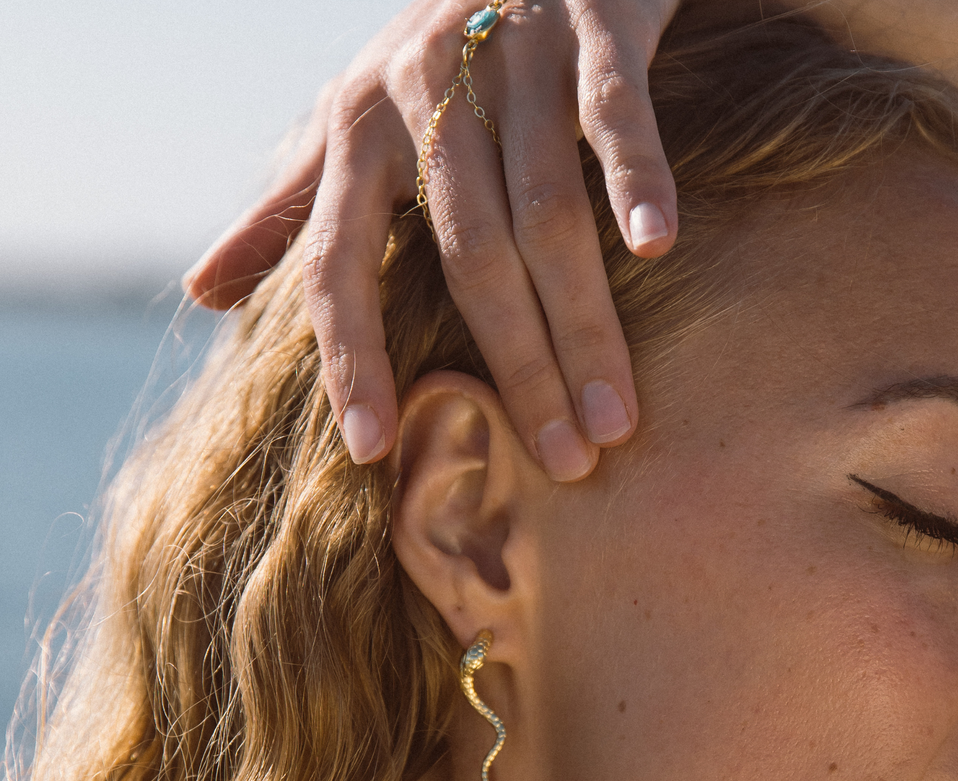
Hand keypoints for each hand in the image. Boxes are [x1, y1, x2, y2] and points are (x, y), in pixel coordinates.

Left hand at [184, 0, 681, 480]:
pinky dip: (637, 178)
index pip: (337, 264)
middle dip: (518, 368)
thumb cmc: (427, 61)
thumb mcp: (342, 129)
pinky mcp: (593, 24)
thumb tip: (200, 292)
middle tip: (561, 461)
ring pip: (546, 211)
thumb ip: (284, 211)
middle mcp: (423, 97)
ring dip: (583, 322)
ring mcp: (510, 57)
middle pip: (469, 259)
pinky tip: (658, 249)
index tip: (373, 450)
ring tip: (614, 419)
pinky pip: (613, 113)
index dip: (350, 359)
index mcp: (354, 134)